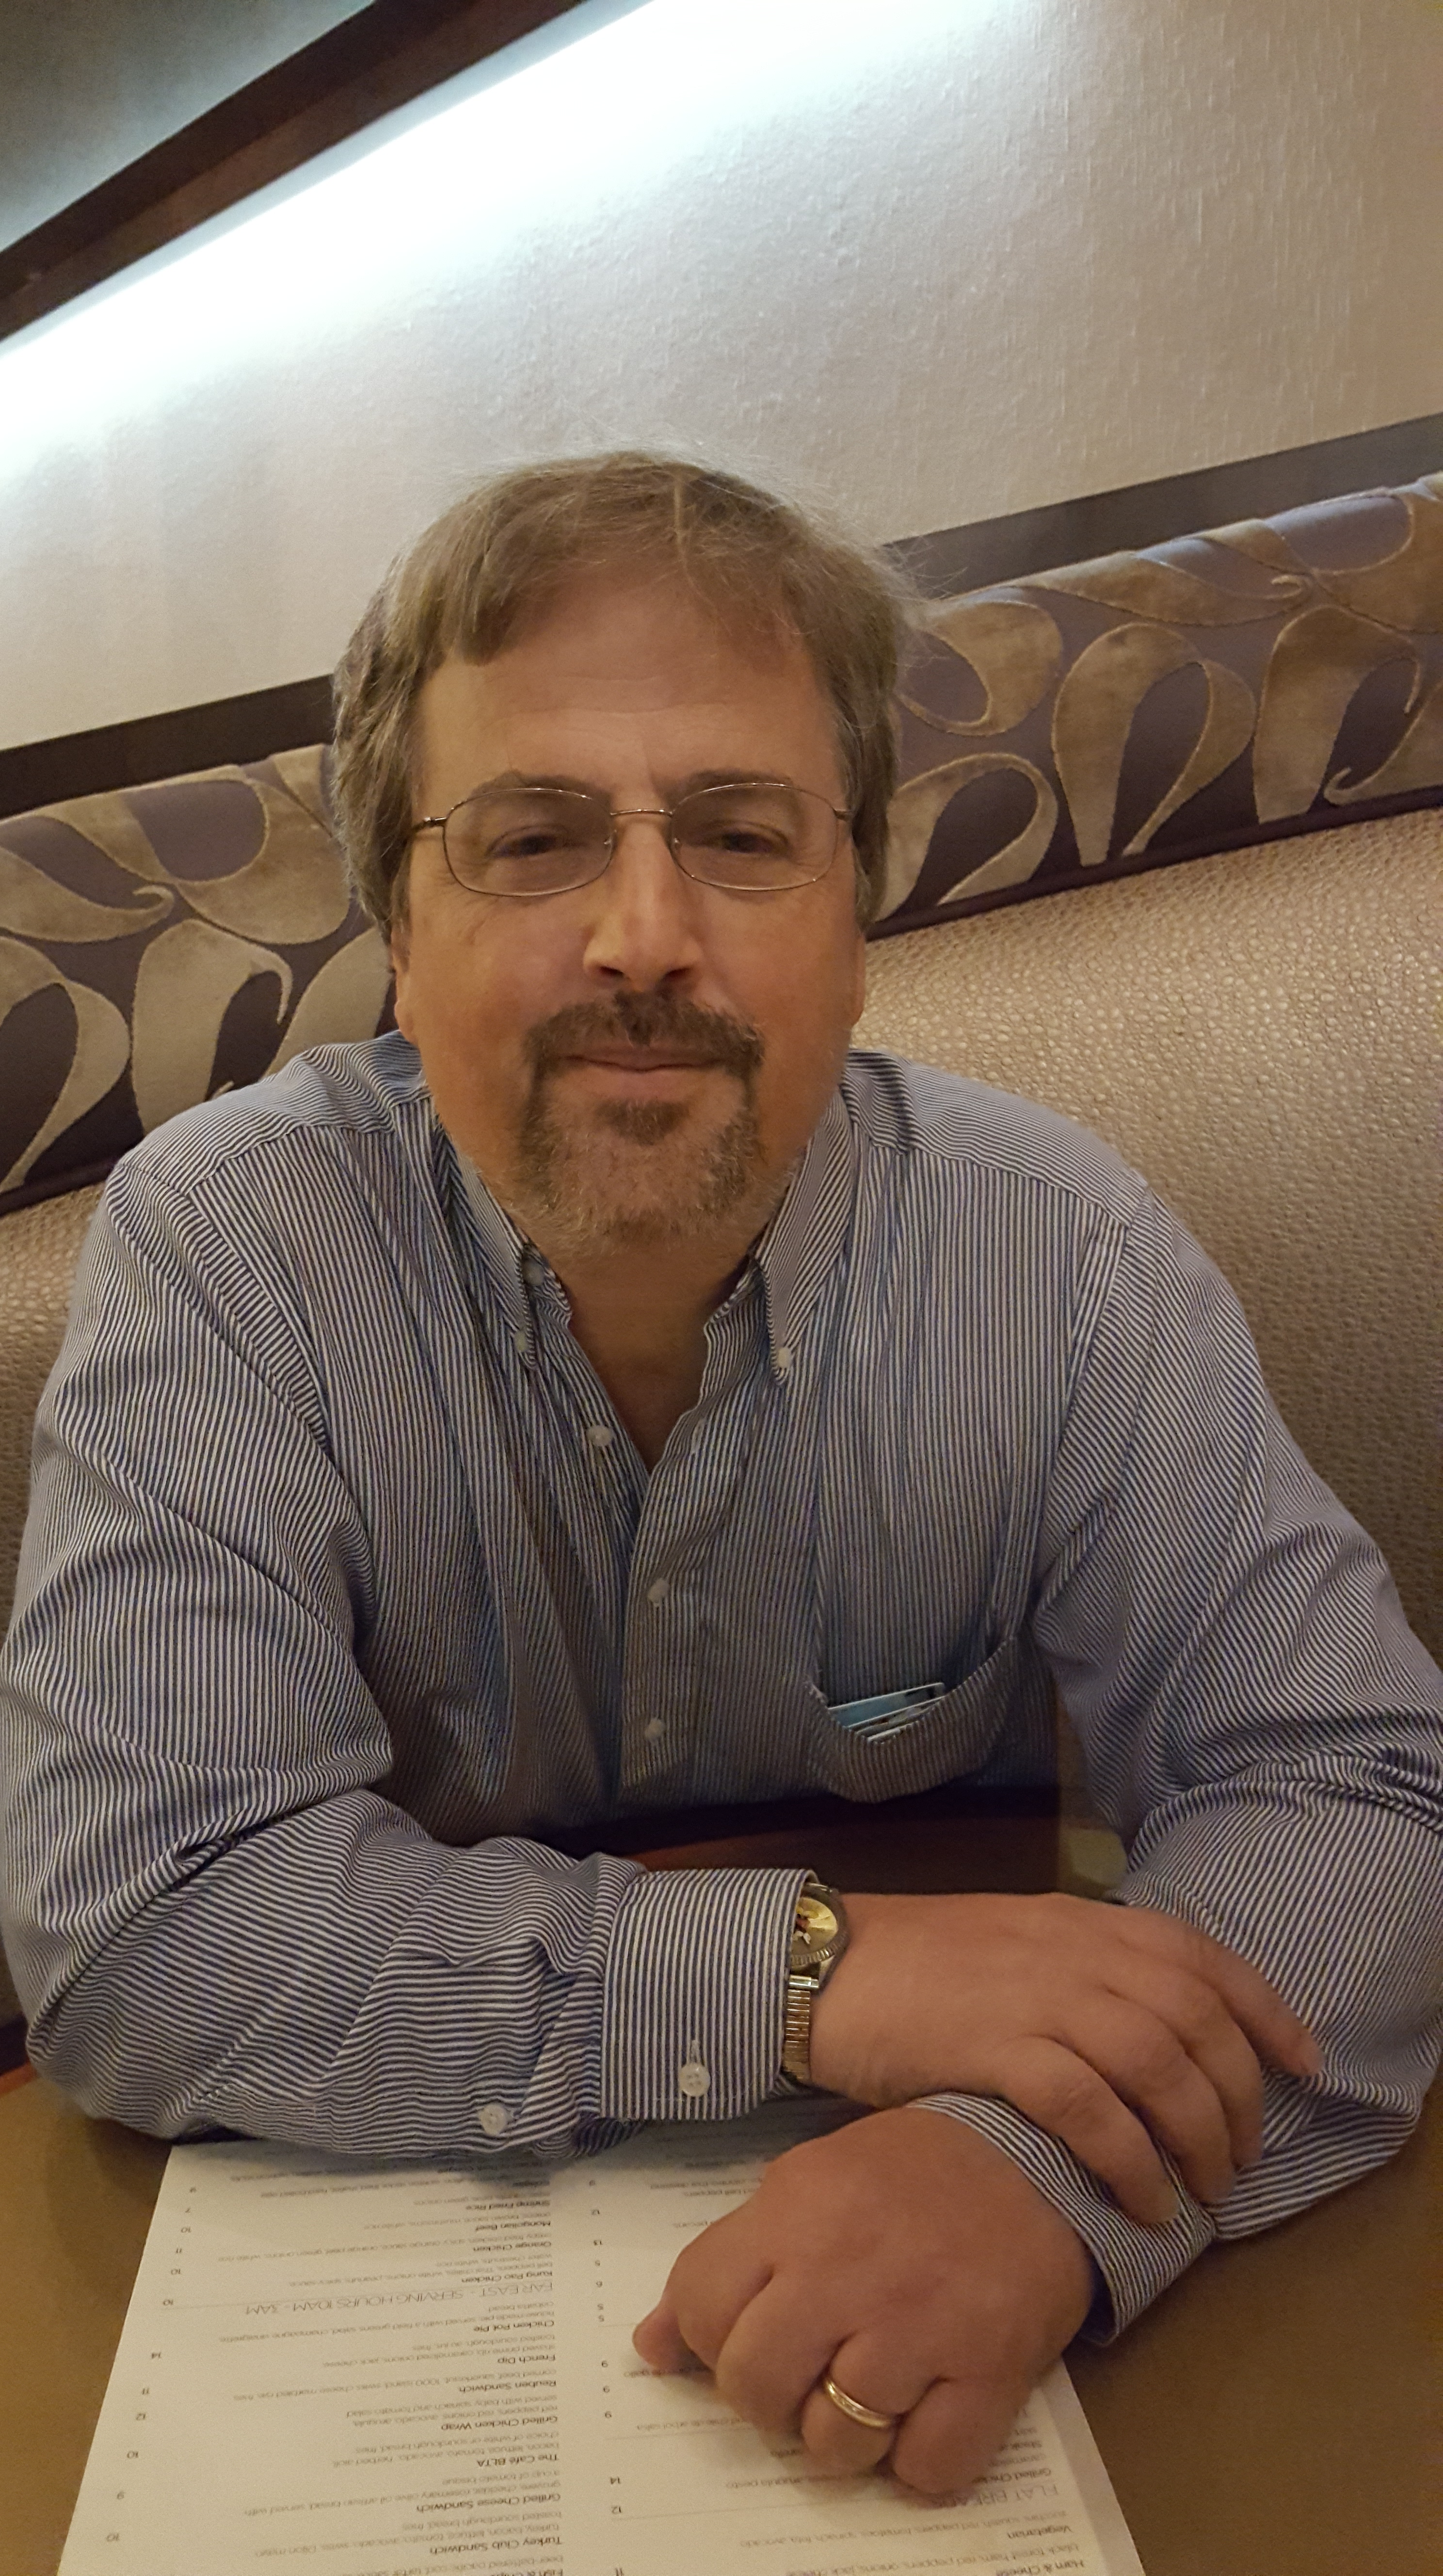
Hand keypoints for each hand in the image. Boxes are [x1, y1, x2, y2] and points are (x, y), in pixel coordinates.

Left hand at [633, 2106, 1093, 2496]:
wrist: (1040, 2150)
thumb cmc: (914, 2171)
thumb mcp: (808, 2183)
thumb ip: (730, 2259)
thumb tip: (650, 2349)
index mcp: (798, 2210)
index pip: (699, 2305)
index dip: (706, 2340)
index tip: (742, 2340)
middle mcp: (848, 2268)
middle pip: (754, 2386)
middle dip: (768, 2400)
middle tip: (805, 2377)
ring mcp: (921, 2323)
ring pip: (835, 2442)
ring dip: (845, 2437)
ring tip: (872, 2392)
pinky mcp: (990, 2368)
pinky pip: (926, 2468)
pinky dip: (920, 2462)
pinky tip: (927, 2412)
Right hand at [809, 1891, 1320, 2224]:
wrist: (823, 1966)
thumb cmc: (916, 1967)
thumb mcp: (1015, 1948)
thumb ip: (1080, 1975)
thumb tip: (1150, 2038)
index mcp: (1080, 1922)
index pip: (1200, 1957)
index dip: (1263, 2011)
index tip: (1302, 2065)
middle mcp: (1071, 1950)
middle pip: (1192, 2017)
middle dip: (1236, 2094)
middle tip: (1242, 2158)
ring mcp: (1034, 1995)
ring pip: (1153, 2061)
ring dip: (1195, 2133)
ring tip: (1204, 2191)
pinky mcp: (993, 2046)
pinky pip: (1087, 2106)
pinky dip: (1127, 2156)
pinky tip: (1140, 2198)